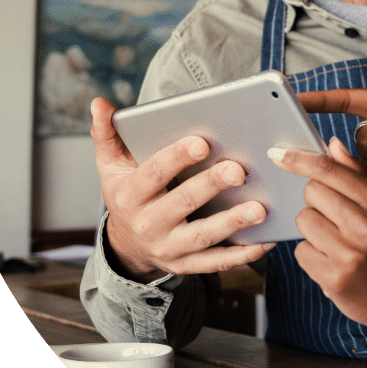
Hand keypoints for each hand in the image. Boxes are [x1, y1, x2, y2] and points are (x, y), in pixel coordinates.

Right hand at [90, 97, 273, 281]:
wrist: (126, 245)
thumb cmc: (128, 194)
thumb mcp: (110, 166)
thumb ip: (107, 135)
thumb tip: (99, 103)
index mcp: (130, 195)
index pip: (153, 173)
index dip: (176, 157)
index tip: (202, 141)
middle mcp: (148, 223)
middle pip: (182, 203)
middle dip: (211, 186)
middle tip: (239, 169)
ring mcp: (168, 247)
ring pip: (203, 237)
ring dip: (233, 223)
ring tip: (260, 208)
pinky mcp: (187, 265)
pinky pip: (216, 262)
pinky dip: (243, 255)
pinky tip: (267, 240)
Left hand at [273, 138, 366, 335]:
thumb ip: (357, 174)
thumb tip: (332, 144)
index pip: (329, 170)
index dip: (299, 159)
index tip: (278, 154)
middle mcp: (366, 224)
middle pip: (311, 192)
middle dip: (316, 202)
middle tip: (335, 219)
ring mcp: (350, 252)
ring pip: (303, 221)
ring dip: (312, 230)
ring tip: (335, 243)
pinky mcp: (335, 276)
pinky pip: (301, 251)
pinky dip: (311, 256)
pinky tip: (331, 262)